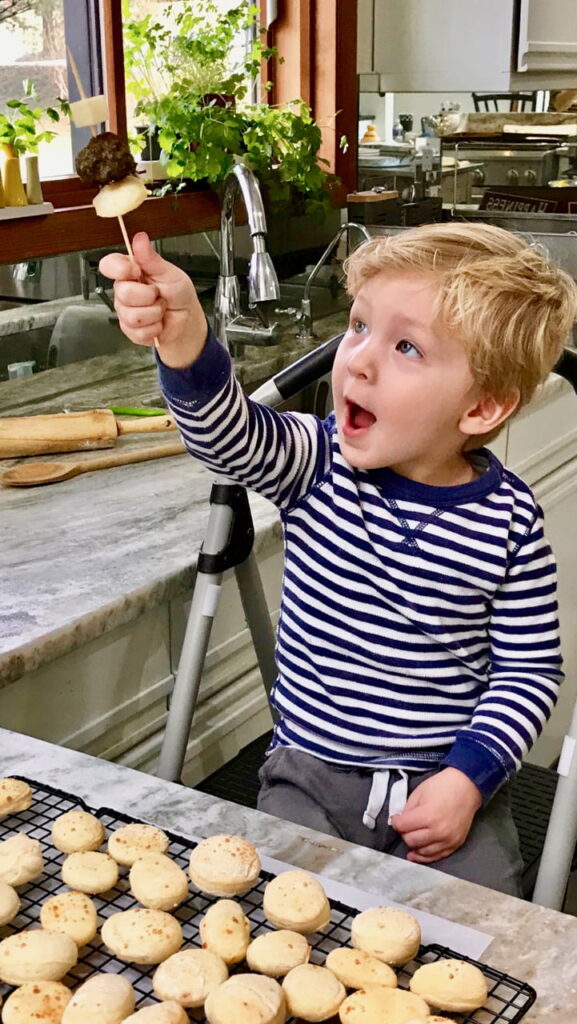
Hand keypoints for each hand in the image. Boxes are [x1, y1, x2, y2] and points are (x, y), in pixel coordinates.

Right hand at [98, 232, 207, 368]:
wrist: (186, 318)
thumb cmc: (177, 293)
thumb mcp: (168, 272)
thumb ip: (151, 258)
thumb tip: (139, 238)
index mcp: (129, 271)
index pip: (109, 265)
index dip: (120, 270)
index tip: (137, 272)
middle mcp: (124, 290)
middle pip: (123, 293)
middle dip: (148, 296)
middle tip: (158, 294)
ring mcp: (125, 311)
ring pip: (132, 315)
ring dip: (154, 313)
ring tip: (160, 308)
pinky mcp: (130, 329)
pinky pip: (138, 331)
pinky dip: (155, 327)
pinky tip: (158, 322)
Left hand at [390, 768, 481, 863]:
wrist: (466, 787)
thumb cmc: (442, 786)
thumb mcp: (419, 793)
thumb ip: (408, 810)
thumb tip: (401, 822)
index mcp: (427, 816)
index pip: (402, 827)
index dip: (396, 822)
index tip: (397, 819)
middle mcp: (438, 831)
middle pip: (410, 841)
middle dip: (404, 833)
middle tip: (406, 826)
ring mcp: (448, 840)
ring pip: (422, 852)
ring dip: (414, 845)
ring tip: (412, 837)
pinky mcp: (455, 844)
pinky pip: (437, 856)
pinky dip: (425, 856)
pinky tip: (417, 853)